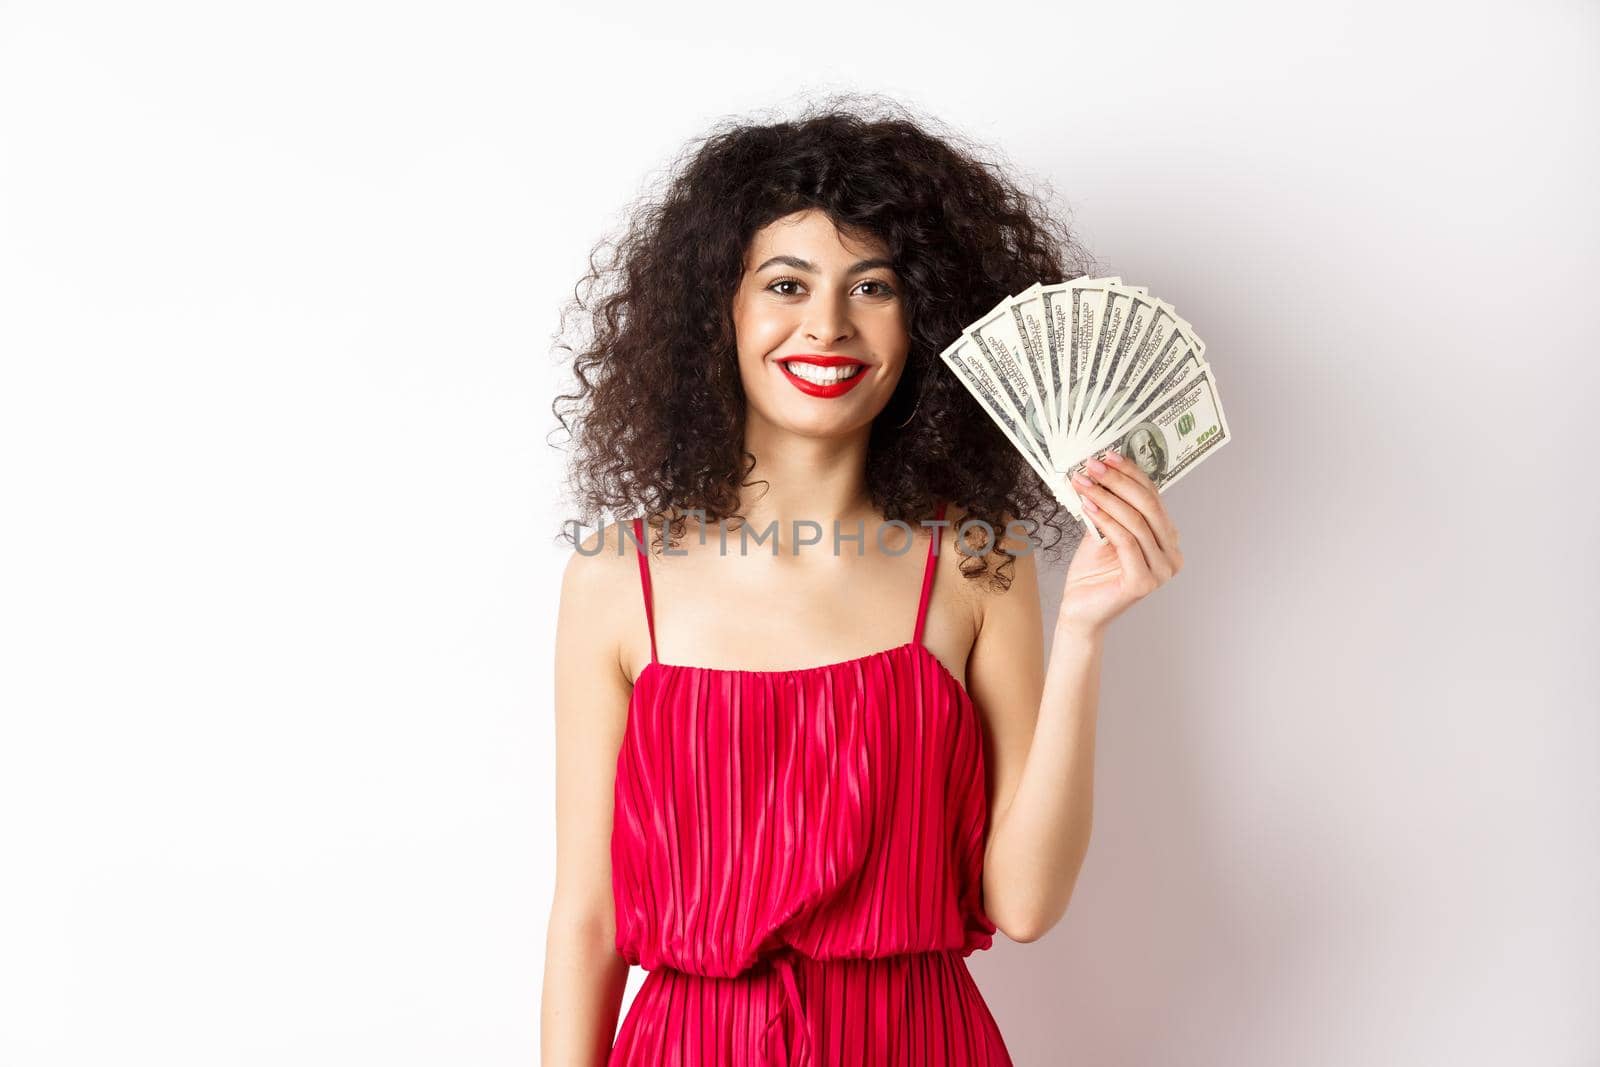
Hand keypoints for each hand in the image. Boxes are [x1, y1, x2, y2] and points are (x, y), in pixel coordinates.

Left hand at [1057, 448, 1183, 638]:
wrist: (1079, 610)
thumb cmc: (1092, 573)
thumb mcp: (1103, 531)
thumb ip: (1111, 507)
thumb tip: (1102, 470)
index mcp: (1168, 539)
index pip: (1154, 497)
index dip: (1131, 474)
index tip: (1106, 456)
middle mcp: (1172, 554)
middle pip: (1148, 506)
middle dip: (1118, 481)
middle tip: (1093, 465)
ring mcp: (1162, 571)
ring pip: (1135, 521)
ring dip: (1106, 497)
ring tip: (1083, 483)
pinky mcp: (1144, 583)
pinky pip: (1126, 541)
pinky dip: (1105, 520)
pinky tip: (1088, 507)